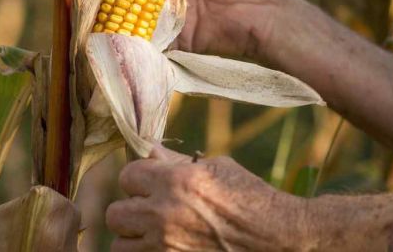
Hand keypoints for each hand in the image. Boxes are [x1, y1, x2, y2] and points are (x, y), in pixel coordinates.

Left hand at [106, 144, 306, 250]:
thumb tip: (151, 151)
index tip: (150, 182)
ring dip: (134, 238)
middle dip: (130, 209)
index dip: (139, 178)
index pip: (127, 175)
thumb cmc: (251, 197)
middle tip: (149, 209)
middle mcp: (164, 215)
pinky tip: (166, 245)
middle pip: (115, 214)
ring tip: (155, 232)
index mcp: (175, 182)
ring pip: (120, 245)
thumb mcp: (217, 168)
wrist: (277, 237)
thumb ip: (178, 163)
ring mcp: (166, 247)